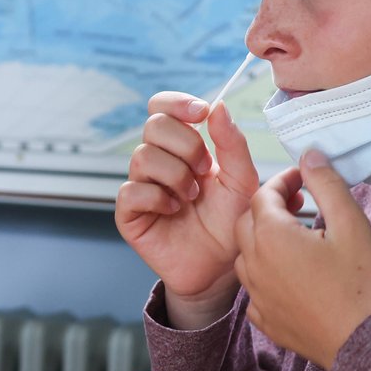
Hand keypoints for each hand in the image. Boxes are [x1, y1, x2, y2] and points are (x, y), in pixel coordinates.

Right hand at [115, 93, 261, 322]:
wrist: (220, 266)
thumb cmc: (229, 222)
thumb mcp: (242, 180)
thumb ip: (233, 143)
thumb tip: (218, 106)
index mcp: (182, 146)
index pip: (162, 107)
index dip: (176, 103)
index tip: (200, 113)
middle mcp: (157, 161)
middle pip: (154, 125)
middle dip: (186, 145)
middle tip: (204, 171)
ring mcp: (140, 185)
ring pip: (143, 156)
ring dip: (176, 175)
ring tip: (192, 197)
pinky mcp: (129, 213)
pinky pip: (132, 191)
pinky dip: (157, 198)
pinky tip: (173, 211)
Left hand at [233, 150, 370, 369]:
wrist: (360, 342)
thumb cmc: (359, 282)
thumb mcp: (351, 223)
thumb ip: (326, 183)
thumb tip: (309, 155)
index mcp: (271, 235)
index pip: (263, 194)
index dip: (282, 181)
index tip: (303, 178)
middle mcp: (254, 262)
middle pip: (247, 221)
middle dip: (268, 206)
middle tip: (298, 203)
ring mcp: (255, 293)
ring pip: (246, 254)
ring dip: (263, 239)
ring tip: (294, 237)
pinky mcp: (262, 318)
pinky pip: (254, 287)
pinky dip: (266, 274)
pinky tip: (290, 274)